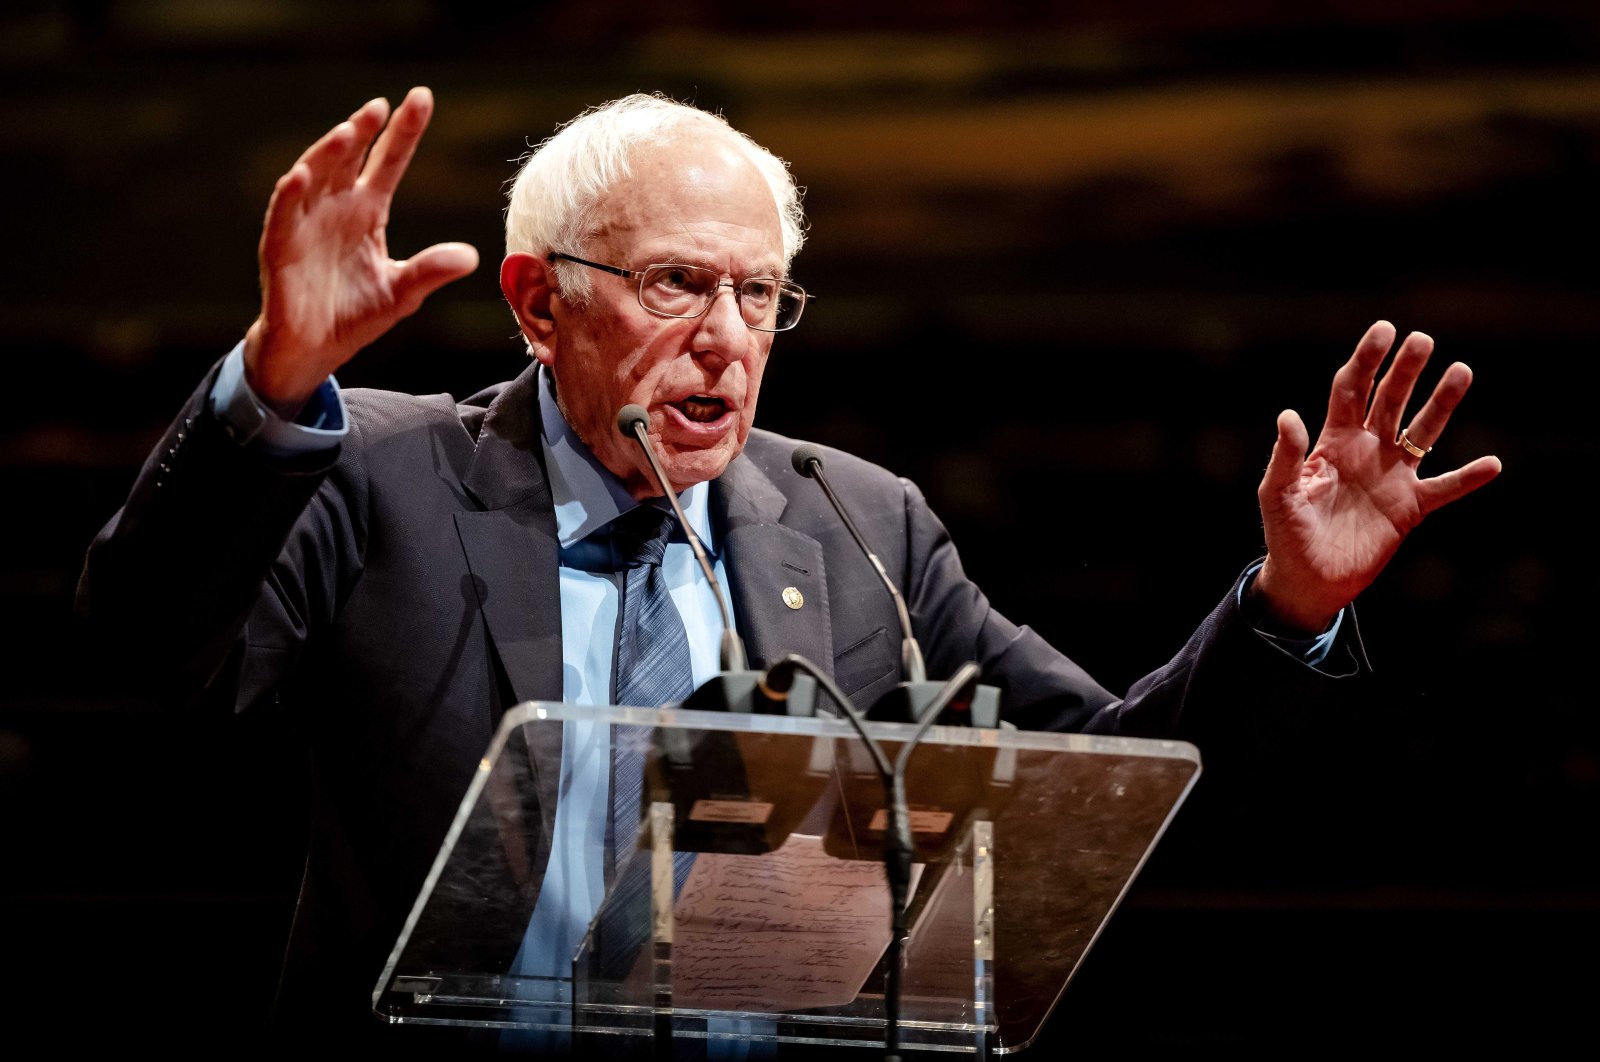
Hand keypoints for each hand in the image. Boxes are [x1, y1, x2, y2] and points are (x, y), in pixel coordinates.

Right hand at [243, 87, 478, 416]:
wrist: (315, 350)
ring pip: (315, 177)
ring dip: (328, 153)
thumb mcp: (402, 293)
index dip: (404, 132)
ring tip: (349, 131)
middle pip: (349, 159)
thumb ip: (431, 271)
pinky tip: (301, 175)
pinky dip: (291, 195)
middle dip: (363, 130)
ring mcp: (306, 224)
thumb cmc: (355, 316)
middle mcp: (336, 208)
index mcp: (367, 212)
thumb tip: (472, 257)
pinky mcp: (281, 247)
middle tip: (381, 106)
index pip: (388, 162)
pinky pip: (283, 215)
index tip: (421, 98)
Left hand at [1252, 320, 1501, 632]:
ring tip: (1461, 371)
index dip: (1366, 360)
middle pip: (1390, 400)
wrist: (1308, 578)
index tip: (1384, 330)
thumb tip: (1289, 416)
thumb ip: (1286, 457)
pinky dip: (1468, 478)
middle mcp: (1366, 450)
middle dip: (1405, 370)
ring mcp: (1391, 476)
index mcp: (1333, 441)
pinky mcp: (1409, 508)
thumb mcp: (1277, 494)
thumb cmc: (1287, 534)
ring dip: (1441, 403)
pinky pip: (1445, 488)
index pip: (1352, 389)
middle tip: (1422, 340)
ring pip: (1422, 431)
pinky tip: (1492, 464)